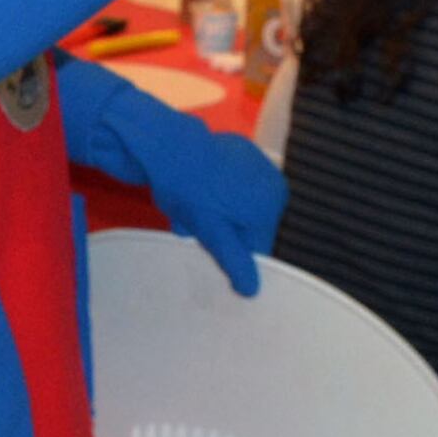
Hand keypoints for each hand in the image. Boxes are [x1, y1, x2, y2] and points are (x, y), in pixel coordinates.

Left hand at [136, 108, 287, 294]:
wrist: (164, 146)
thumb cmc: (188, 191)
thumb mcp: (211, 233)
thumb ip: (234, 260)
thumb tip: (252, 290)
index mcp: (271, 203)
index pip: (257, 246)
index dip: (230, 250)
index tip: (205, 243)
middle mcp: (273, 182)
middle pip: (247, 225)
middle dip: (219, 231)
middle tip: (191, 226)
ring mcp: (258, 163)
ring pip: (238, 207)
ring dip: (215, 214)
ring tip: (187, 209)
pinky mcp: (241, 150)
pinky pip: (234, 184)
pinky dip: (217, 191)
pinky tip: (196, 188)